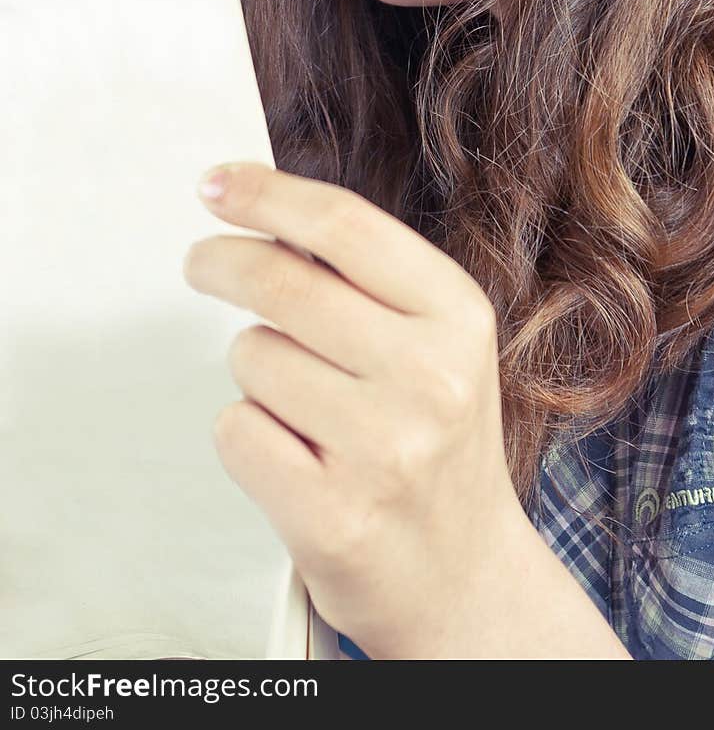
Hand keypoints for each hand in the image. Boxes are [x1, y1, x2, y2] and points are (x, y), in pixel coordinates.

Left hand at [183, 161, 524, 656]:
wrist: (465, 576)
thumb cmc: (437, 440)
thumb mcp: (437, 341)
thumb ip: (366, 277)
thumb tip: (264, 213)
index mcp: (457, 315)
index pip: (344, 224)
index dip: (266, 194)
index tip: (216, 184)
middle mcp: (430, 376)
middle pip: (281, 281)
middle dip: (220, 262)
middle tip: (201, 264)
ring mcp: (384, 450)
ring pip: (252, 356)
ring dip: (255, 369)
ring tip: (302, 405)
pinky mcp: (332, 516)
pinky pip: (237, 430)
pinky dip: (246, 432)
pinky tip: (291, 454)